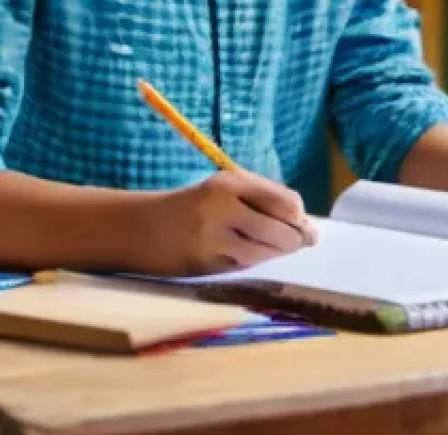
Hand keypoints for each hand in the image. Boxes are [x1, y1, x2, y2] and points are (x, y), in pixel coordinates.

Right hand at [137, 170, 317, 276]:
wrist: (141, 228)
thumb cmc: (193, 205)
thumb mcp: (225, 189)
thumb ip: (263, 199)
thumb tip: (307, 225)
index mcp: (229, 183)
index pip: (283, 201)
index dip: (300, 217)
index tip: (304, 224)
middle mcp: (221, 207)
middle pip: (278, 229)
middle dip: (295, 239)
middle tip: (302, 242)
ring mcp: (212, 238)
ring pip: (264, 252)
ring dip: (278, 253)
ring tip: (278, 248)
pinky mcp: (205, 264)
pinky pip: (244, 265)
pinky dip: (255, 262)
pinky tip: (251, 254)